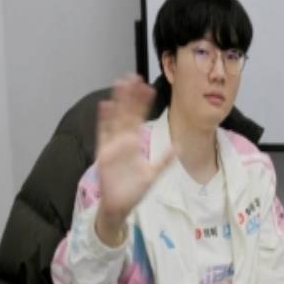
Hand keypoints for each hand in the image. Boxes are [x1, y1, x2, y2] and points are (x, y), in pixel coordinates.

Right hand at [95, 74, 175, 245]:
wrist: (119, 206)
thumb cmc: (134, 189)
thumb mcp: (153, 174)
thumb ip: (164, 160)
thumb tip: (180, 147)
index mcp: (135, 142)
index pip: (140, 117)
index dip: (143, 103)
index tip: (148, 87)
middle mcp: (124, 139)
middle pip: (127, 113)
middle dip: (130, 96)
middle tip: (133, 76)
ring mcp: (113, 144)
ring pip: (116, 118)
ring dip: (118, 101)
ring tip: (120, 84)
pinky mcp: (104, 153)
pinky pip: (104, 133)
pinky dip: (105, 120)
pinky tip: (106, 105)